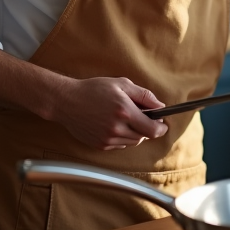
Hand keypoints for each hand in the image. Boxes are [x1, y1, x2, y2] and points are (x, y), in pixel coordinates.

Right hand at [54, 76, 168, 149]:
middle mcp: (117, 128)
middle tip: (140, 116)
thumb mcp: (121, 84)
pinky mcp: (100, 145)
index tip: (162, 124)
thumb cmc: (93, 89)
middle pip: (143, 137)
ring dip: (134, 133)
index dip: (161, 128)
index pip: (152, 129)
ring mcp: (108, 139)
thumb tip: (160, 107)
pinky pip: (120, 145)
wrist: (67, 101)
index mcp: (124, 111)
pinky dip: (122, 137)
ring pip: (132, 142)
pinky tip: (114, 125)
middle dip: (146, 128)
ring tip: (124, 119)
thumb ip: (144, 95)